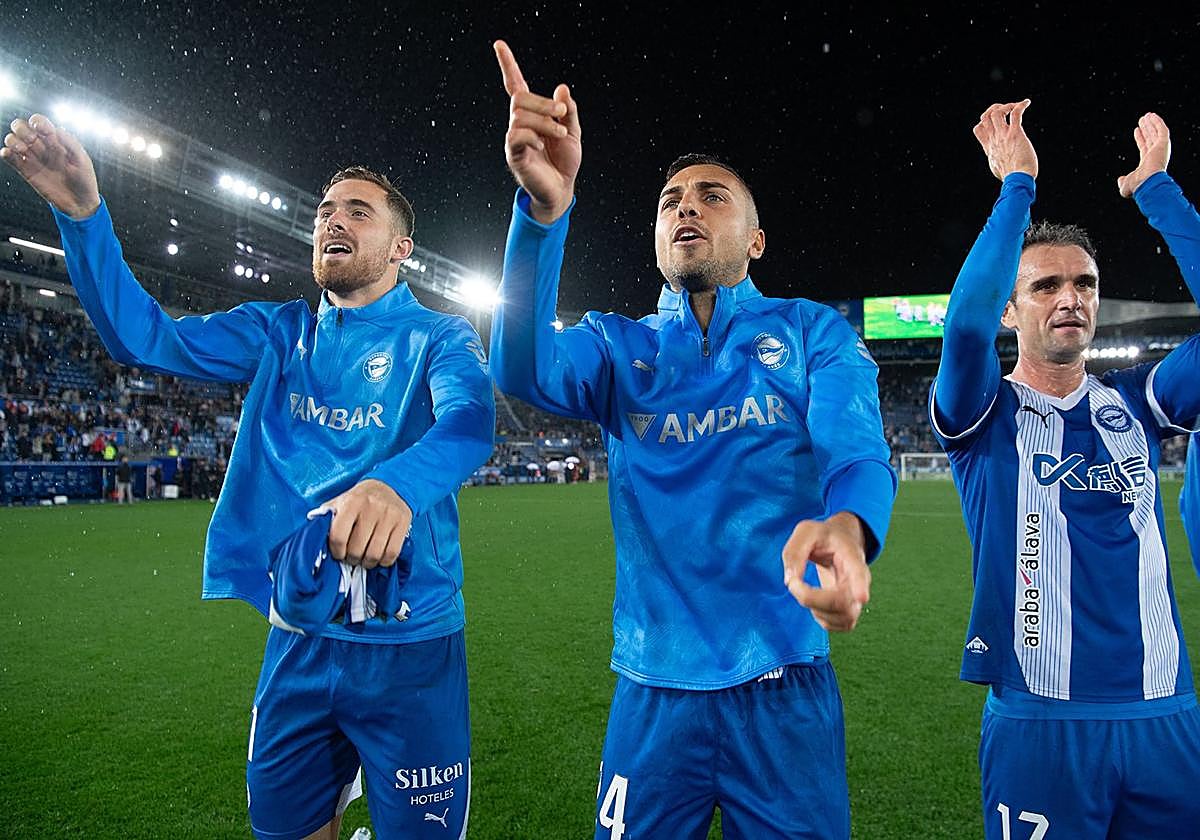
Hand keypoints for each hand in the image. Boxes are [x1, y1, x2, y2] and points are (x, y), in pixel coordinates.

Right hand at [2, 115, 100, 219]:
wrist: (80, 203)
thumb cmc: (84, 180)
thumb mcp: (83, 160)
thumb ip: (70, 143)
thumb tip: (56, 128)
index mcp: (57, 140)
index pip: (40, 122)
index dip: (36, 121)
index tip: (40, 129)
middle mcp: (42, 147)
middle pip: (21, 127)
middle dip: (22, 129)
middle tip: (31, 141)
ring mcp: (33, 158)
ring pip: (12, 140)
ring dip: (13, 141)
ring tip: (24, 150)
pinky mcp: (26, 171)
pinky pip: (10, 157)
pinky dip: (5, 153)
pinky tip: (10, 154)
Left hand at [321, 479, 411, 568]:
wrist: (389, 486)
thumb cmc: (360, 500)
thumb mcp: (340, 503)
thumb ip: (326, 519)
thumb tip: (312, 539)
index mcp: (350, 502)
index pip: (338, 536)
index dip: (336, 552)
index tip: (338, 555)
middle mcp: (370, 507)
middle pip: (356, 548)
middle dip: (352, 559)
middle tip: (352, 558)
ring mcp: (388, 515)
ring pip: (374, 553)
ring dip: (367, 563)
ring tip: (364, 559)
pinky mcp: (403, 522)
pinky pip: (392, 553)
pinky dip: (384, 561)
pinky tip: (379, 558)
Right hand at [494, 39, 580, 223]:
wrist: (563, 189)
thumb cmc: (565, 162)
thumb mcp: (573, 131)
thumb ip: (567, 110)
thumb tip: (561, 88)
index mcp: (532, 116)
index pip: (515, 85)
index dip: (508, 65)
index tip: (499, 44)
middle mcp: (519, 125)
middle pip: (519, 99)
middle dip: (543, 103)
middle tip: (561, 114)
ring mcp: (514, 140)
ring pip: (520, 116)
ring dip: (545, 122)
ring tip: (561, 134)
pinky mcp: (514, 155)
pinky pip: (516, 136)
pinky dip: (533, 136)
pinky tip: (543, 146)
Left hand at [782, 512, 870, 631]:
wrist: (838, 542)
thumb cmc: (822, 536)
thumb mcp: (805, 531)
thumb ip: (795, 552)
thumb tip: (790, 581)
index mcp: (852, 556)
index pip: (859, 572)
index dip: (860, 586)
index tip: (862, 597)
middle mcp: (860, 581)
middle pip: (845, 603)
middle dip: (813, 598)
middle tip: (793, 582)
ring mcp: (857, 599)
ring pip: (842, 619)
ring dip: (814, 608)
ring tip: (803, 587)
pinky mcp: (848, 613)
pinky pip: (834, 625)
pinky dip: (818, 616)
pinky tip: (813, 598)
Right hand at [973, 100, 1036, 181]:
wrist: (1017, 180)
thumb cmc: (1011, 177)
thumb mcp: (998, 167)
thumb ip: (998, 160)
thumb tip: (1001, 162)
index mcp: (989, 147)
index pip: (978, 128)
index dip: (985, 121)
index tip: (996, 122)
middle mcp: (994, 139)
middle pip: (985, 117)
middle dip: (994, 109)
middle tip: (1005, 110)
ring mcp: (1003, 136)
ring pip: (997, 112)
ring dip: (1006, 106)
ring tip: (1015, 106)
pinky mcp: (1015, 134)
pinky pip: (1015, 113)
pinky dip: (1020, 105)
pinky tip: (1026, 103)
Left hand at [1117, 111, 1170, 197]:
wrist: (1147, 183)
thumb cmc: (1137, 186)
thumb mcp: (1125, 185)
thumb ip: (1123, 181)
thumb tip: (1120, 179)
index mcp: (1147, 163)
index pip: (1144, 147)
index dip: (1140, 138)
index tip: (1136, 130)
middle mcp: (1155, 155)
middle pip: (1151, 138)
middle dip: (1147, 129)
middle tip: (1142, 119)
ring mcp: (1160, 149)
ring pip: (1156, 133)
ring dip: (1152, 123)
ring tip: (1146, 115)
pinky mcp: (1164, 144)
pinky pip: (1162, 130)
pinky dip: (1158, 122)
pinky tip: (1152, 116)